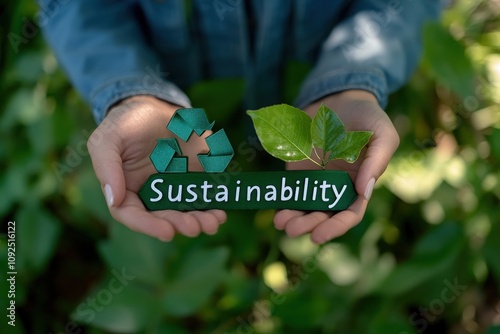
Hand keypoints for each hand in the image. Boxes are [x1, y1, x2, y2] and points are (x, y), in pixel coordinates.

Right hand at [87, 95, 226, 240]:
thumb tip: (115, 200)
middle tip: (195, 227)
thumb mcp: (107, 138)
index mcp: (127, 190)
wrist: (157, 106)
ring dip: (200, 220)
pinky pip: (205, 195)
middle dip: (180, 224)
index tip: (167, 231)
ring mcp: (175, 187)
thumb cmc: (126, 122)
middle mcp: (152, 194)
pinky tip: (221, 211)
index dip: (149, 226)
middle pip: (165, 217)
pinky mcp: (196, 177)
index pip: (133, 214)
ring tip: (213, 222)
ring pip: (187, 210)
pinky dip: (213, 205)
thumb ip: (107, 167)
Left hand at [274, 90, 398, 243]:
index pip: (349, 214)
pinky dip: (283, 202)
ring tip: (281, 223)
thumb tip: (363, 191)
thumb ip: (378, 160)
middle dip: (309, 225)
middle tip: (293, 230)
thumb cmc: (367, 116)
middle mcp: (336, 187)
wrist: (339, 98)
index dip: (335, 228)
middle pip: (324, 215)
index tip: (318, 237)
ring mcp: (315, 179)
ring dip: (293, 218)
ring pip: (305, 207)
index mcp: (359, 184)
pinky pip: (290, 189)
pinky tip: (275, 210)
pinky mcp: (297, 169)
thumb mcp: (383, 133)